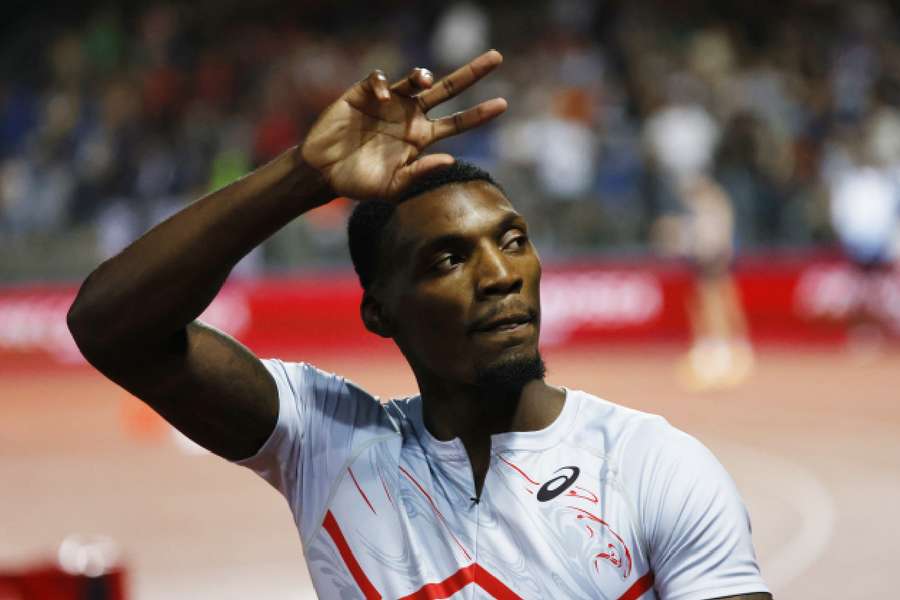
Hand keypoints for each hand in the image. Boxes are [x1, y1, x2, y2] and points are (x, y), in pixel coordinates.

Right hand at [301, 50, 506, 199]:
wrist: (324, 173)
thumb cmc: (359, 183)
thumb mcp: (392, 187)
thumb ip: (420, 174)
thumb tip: (450, 160)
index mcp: (421, 138)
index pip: (457, 123)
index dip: (479, 114)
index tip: (503, 104)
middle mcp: (410, 117)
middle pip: (448, 90)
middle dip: (472, 73)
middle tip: (496, 58)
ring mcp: (389, 104)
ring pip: (415, 80)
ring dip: (422, 76)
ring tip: (424, 80)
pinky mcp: (364, 95)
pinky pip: (380, 82)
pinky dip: (384, 85)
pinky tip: (383, 98)